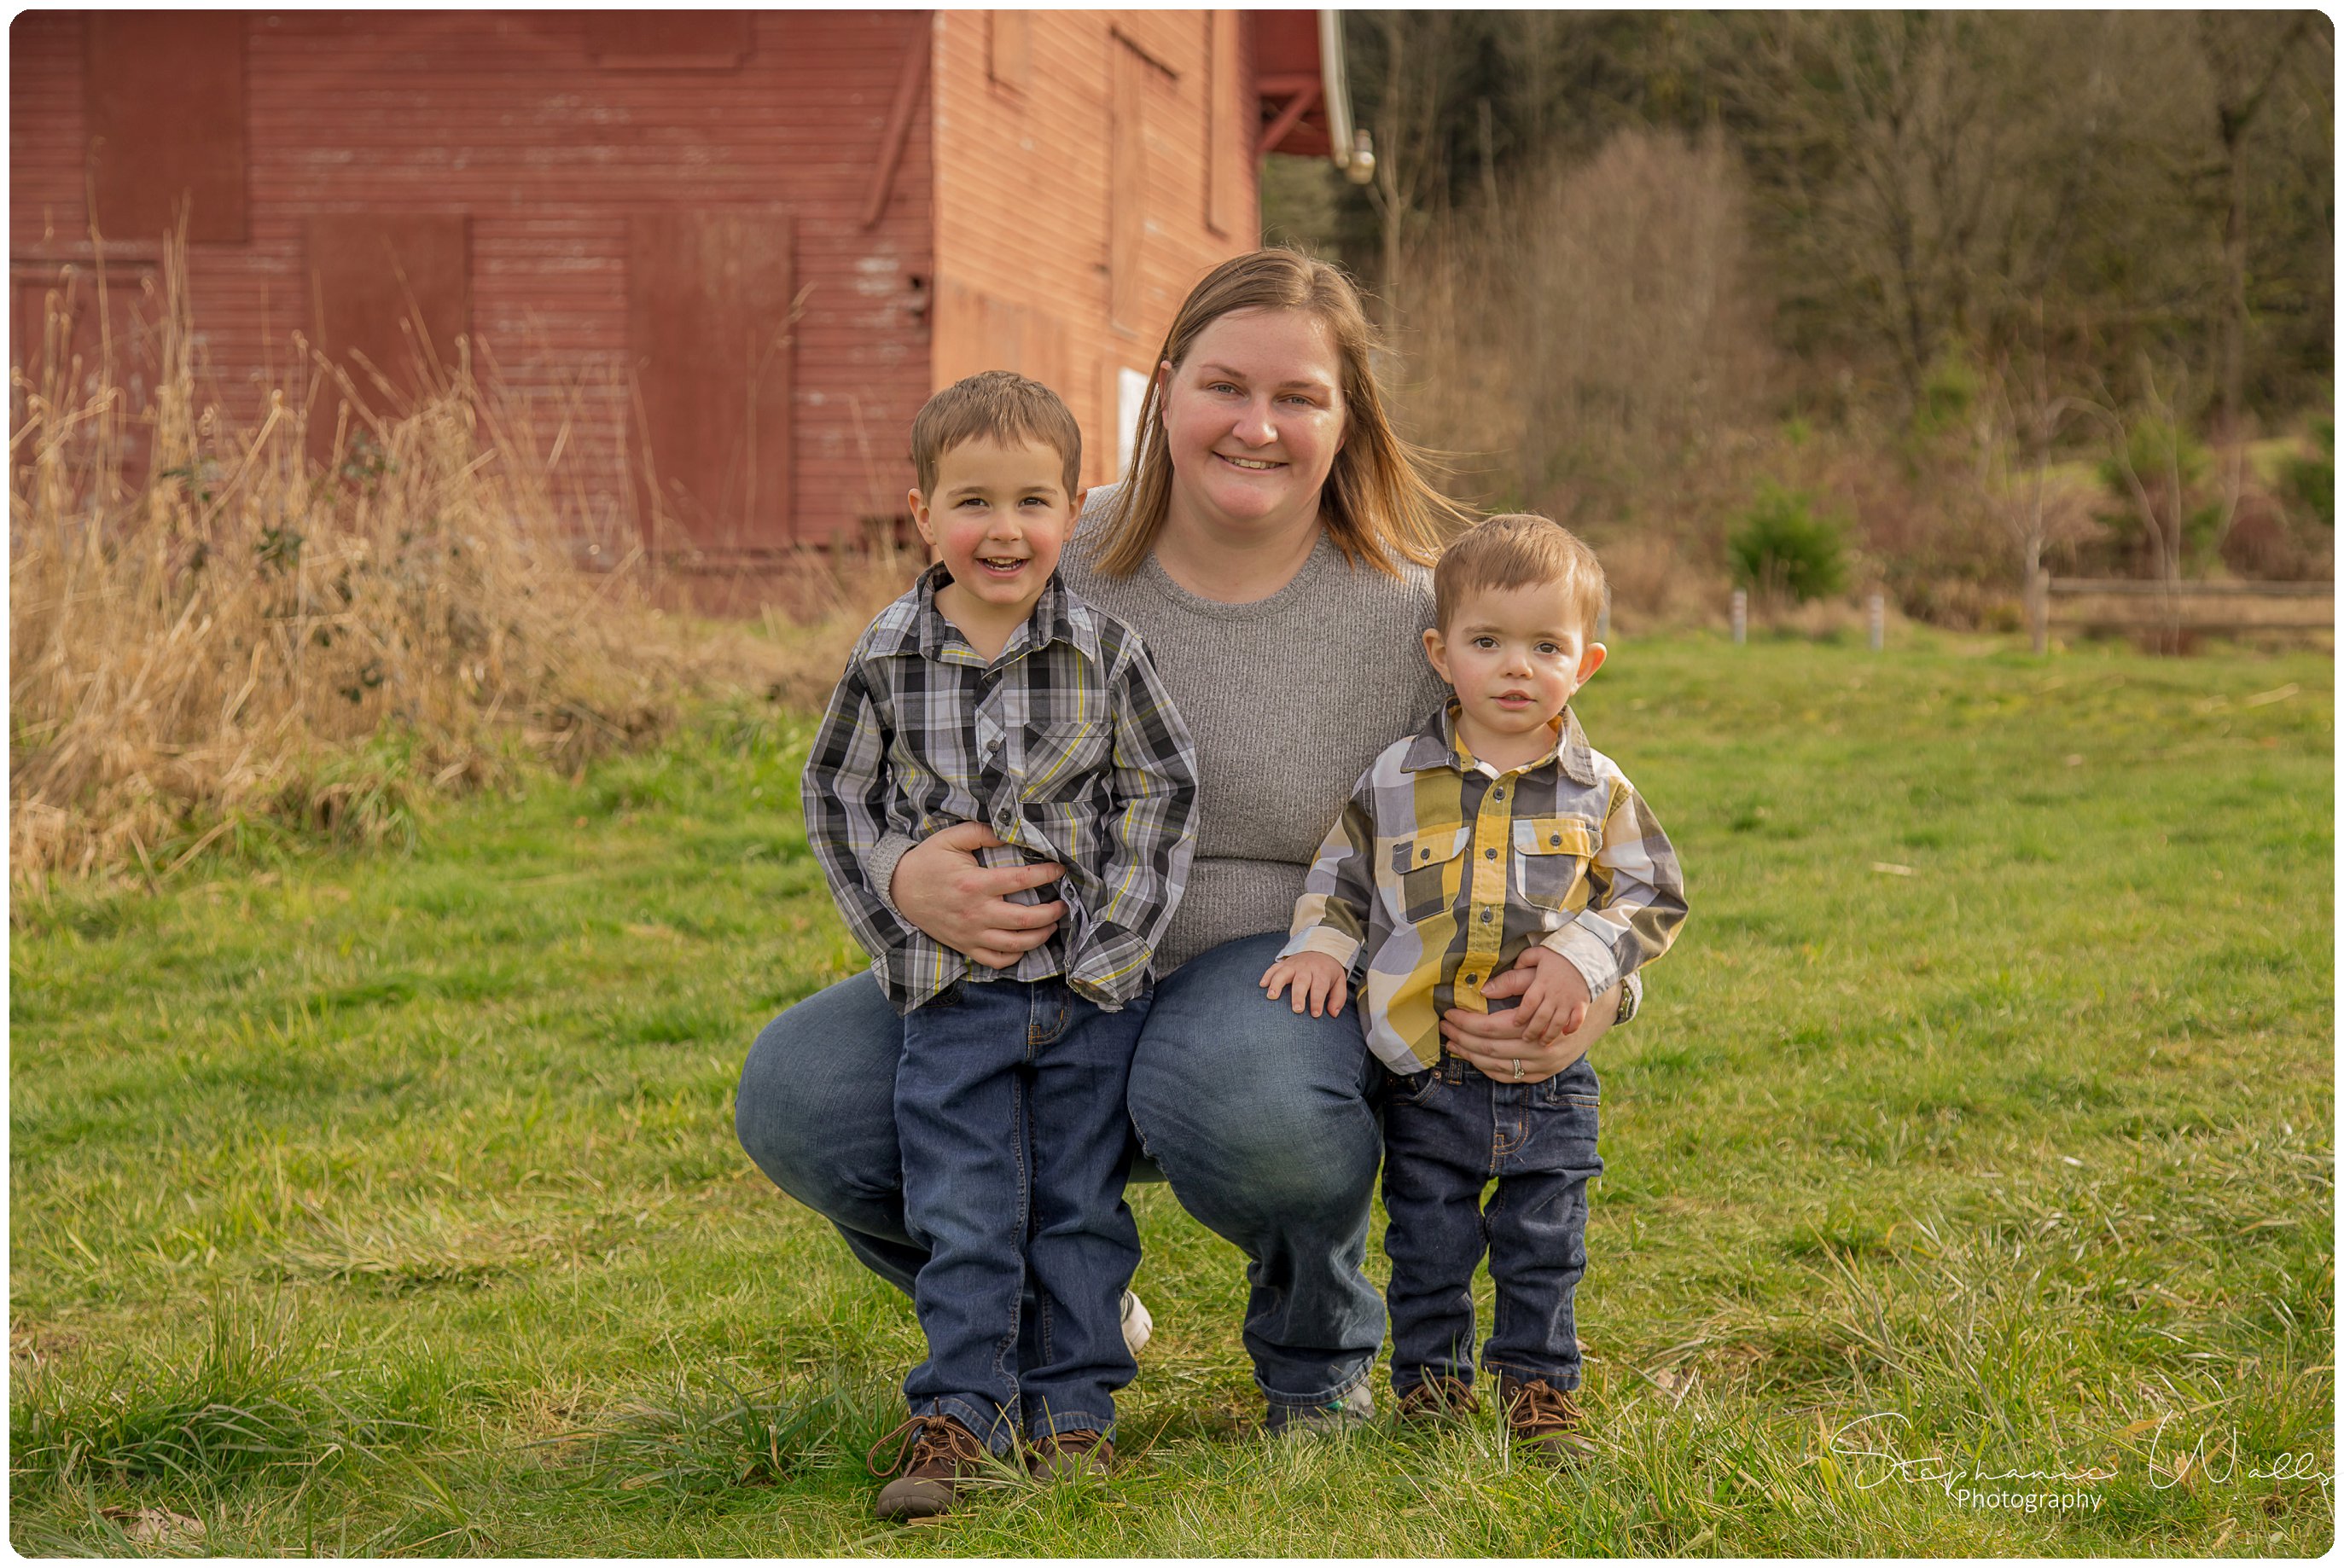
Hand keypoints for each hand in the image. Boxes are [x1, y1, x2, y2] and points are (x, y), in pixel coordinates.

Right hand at [889, 821, 1065, 970]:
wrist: (899, 890)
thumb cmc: (928, 861)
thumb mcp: (951, 838)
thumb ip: (982, 832)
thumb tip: (1011, 832)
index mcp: (974, 884)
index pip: (1021, 880)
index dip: (1046, 874)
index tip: (1060, 870)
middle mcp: (975, 913)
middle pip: (1025, 919)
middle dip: (1051, 913)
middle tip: (1063, 904)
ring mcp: (970, 934)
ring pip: (1015, 945)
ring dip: (1040, 936)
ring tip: (1051, 925)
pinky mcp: (965, 946)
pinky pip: (996, 960)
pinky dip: (1015, 956)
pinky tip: (1025, 943)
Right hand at [1261, 951, 1349, 1017]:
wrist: (1320, 949)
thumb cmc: (1328, 972)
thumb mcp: (1339, 981)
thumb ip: (1338, 998)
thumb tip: (1332, 1014)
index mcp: (1322, 972)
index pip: (1320, 987)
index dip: (1318, 1001)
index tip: (1316, 1014)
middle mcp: (1306, 967)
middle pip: (1301, 981)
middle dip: (1298, 996)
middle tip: (1297, 1009)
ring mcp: (1293, 965)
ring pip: (1283, 973)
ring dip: (1277, 984)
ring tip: (1271, 996)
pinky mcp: (1283, 963)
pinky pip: (1273, 968)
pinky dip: (1267, 976)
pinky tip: (1262, 985)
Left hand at [1440, 950, 1617, 1084]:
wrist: (1598, 1006)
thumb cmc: (1563, 984)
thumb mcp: (1540, 973)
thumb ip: (1512, 981)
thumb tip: (1481, 990)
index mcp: (1538, 1021)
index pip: (1490, 1027)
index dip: (1466, 1022)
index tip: (1448, 1014)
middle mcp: (1541, 1047)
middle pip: (1490, 1048)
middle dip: (1462, 1038)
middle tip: (1444, 1028)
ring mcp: (1544, 1064)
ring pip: (1497, 1065)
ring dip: (1470, 1056)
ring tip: (1452, 1043)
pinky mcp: (1545, 1072)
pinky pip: (1511, 1076)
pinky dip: (1489, 1069)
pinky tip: (1473, 1058)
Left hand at [1513, 947, 1590, 1044]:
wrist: (1588, 955)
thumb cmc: (1560, 954)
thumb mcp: (1539, 953)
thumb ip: (1523, 961)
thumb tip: (1511, 968)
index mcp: (1542, 982)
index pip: (1529, 1003)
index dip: (1521, 1015)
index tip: (1516, 1023)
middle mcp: (1555, 994)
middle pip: (1541, 1017)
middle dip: (1532, 1030)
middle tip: (1526, 1039)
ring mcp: (1569, 1000)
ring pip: (1557, 1023)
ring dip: (1549, 1034)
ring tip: (1542, 1043)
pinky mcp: (1582, 1003)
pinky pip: (1577, 1020)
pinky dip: (1571, 1028)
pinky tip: (1565, 1033)